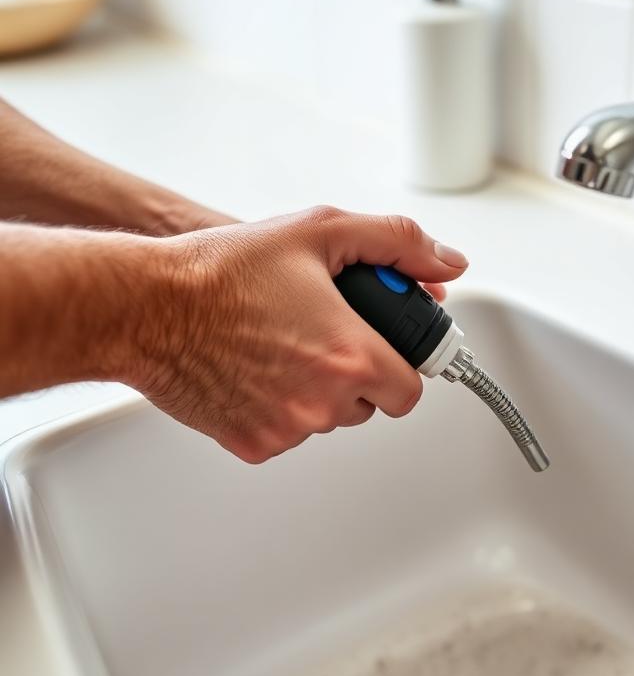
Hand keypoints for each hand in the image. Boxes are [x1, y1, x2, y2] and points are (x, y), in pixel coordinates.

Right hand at [133, 206, 468, 462]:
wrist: (144, 306)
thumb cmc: (223, 269)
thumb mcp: (321, 231)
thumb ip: (397, 243)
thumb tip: (449, 263)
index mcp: (351, 355)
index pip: (411, 389)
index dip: (400, 364)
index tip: (387, 348)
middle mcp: (324, 402)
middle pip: (370, 404)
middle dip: (358, 372)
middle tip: (324, 334)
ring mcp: (287, 428)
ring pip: (328, 418)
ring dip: (320, 390)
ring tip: (284, 343)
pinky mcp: (253, 444)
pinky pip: (287, 432)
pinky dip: (280, 406)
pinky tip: (256, 367)